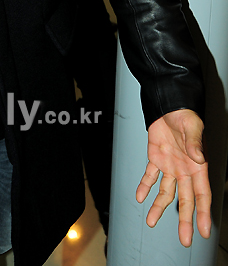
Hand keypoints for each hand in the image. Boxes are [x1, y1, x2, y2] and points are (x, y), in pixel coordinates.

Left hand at [136, 109, 210, 246]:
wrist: (168, 105)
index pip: (202, 194)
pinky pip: (150, 176)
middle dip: (185, 220)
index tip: (204, 230)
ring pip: (166, 192)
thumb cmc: (185, 115)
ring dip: (159, 206)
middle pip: (186, 200)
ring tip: (151, 221)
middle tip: (185, 239)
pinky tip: (140, 197)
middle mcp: (184, 170)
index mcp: (197, 165)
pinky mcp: (156, 158)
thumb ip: (195, 143)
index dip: (203, 213)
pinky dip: (145, 186)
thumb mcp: (192, 127)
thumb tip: (199, 157)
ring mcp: (170, 166)